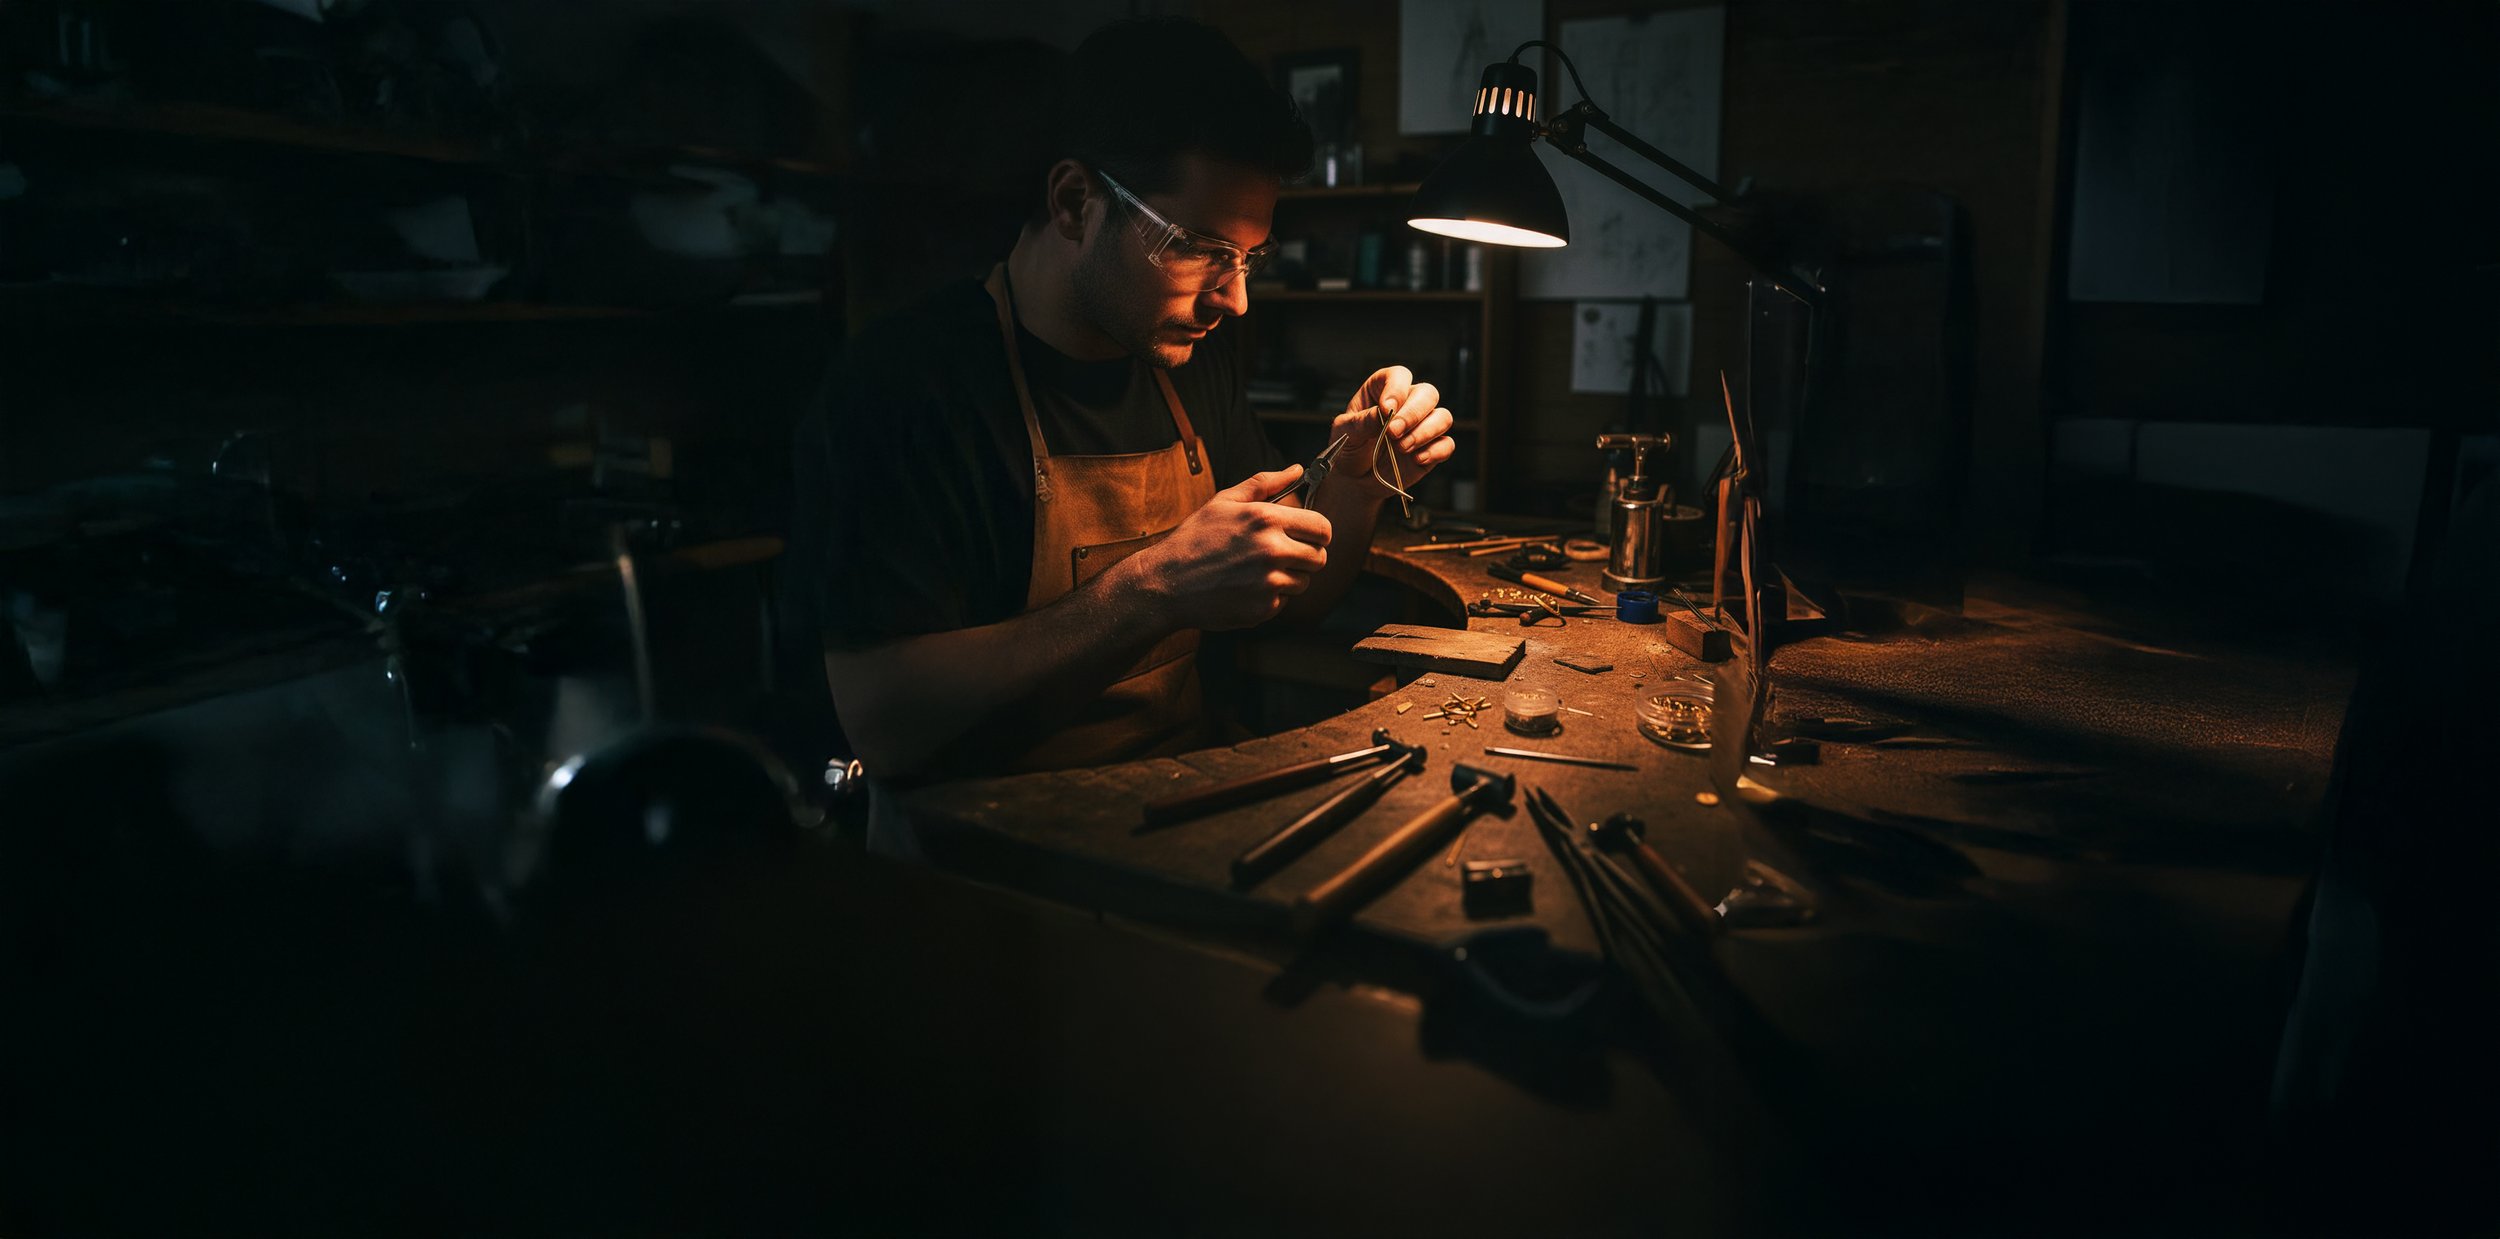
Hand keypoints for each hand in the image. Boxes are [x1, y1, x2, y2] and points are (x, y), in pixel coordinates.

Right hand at [1116, 466, 1333, 630]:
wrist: (1166, 583)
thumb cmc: (1194, 539)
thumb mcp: (1224, 502)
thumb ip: (1265, 483)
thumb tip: (1297, 469)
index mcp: (1266, 519)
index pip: (1322, 528)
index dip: (1317, 532)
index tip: (1305, 536)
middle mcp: (1272, 551)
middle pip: (1319, 557)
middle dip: (1305, 556)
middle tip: (1279, 555)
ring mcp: (1269, 583)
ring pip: (1304, 582)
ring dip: (1288, 578)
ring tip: (1255, 571)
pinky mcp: (1263, 609)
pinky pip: (1284, 602)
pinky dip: (1270, 597)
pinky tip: (1245, 588)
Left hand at [1329, 365, 1456, 502]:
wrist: (1355, 480)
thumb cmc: (1350, 448)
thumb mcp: (1345, 433)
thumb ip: (1361, 422)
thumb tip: (1382, 413)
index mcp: (1383, 391)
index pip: (1399, 376)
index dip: (1396, 388)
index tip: (1386, 408)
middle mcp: (1407, 404)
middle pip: (1428, 393)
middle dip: (1413, 413)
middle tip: (1394, 433)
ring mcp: (1422, 426)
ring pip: (1443, 417)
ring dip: (1425, 432)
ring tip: (1402, 448)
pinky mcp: (1432, 448)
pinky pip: (1447, 444)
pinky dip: (1435, 452)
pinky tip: (1416, 459)